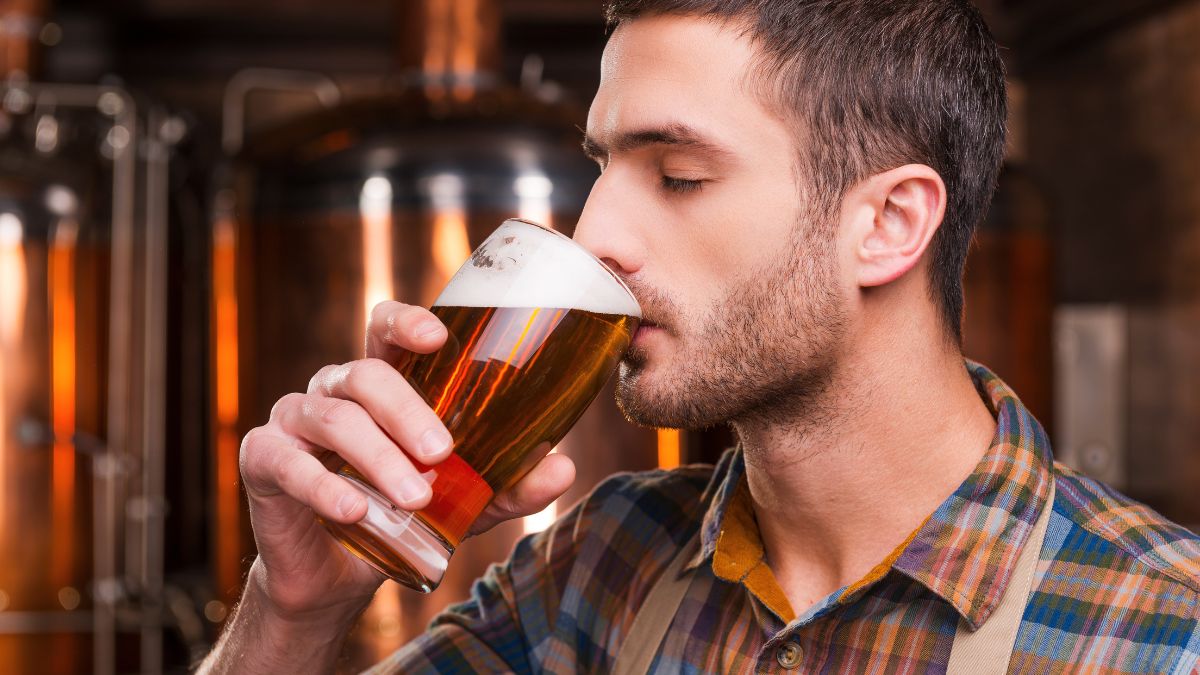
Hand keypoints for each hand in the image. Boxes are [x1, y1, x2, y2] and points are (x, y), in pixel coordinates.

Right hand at [239, 301, 576, 620]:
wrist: (339, 575)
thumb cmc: (401, 516)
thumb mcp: (463, 502)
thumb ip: (507, 484)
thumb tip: (565, 467)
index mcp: (381, 386)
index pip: (385, 328)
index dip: (407, 322)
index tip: (438, 337)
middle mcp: (335, 390)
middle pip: (366, 374)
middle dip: (406, 410)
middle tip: (442, 453)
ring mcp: (294, 420)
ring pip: (334, 419)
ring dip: (376, 457)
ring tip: (413, 499)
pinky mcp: (263, 459)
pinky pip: (288, 462)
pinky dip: (324, 487)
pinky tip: (354, 511)